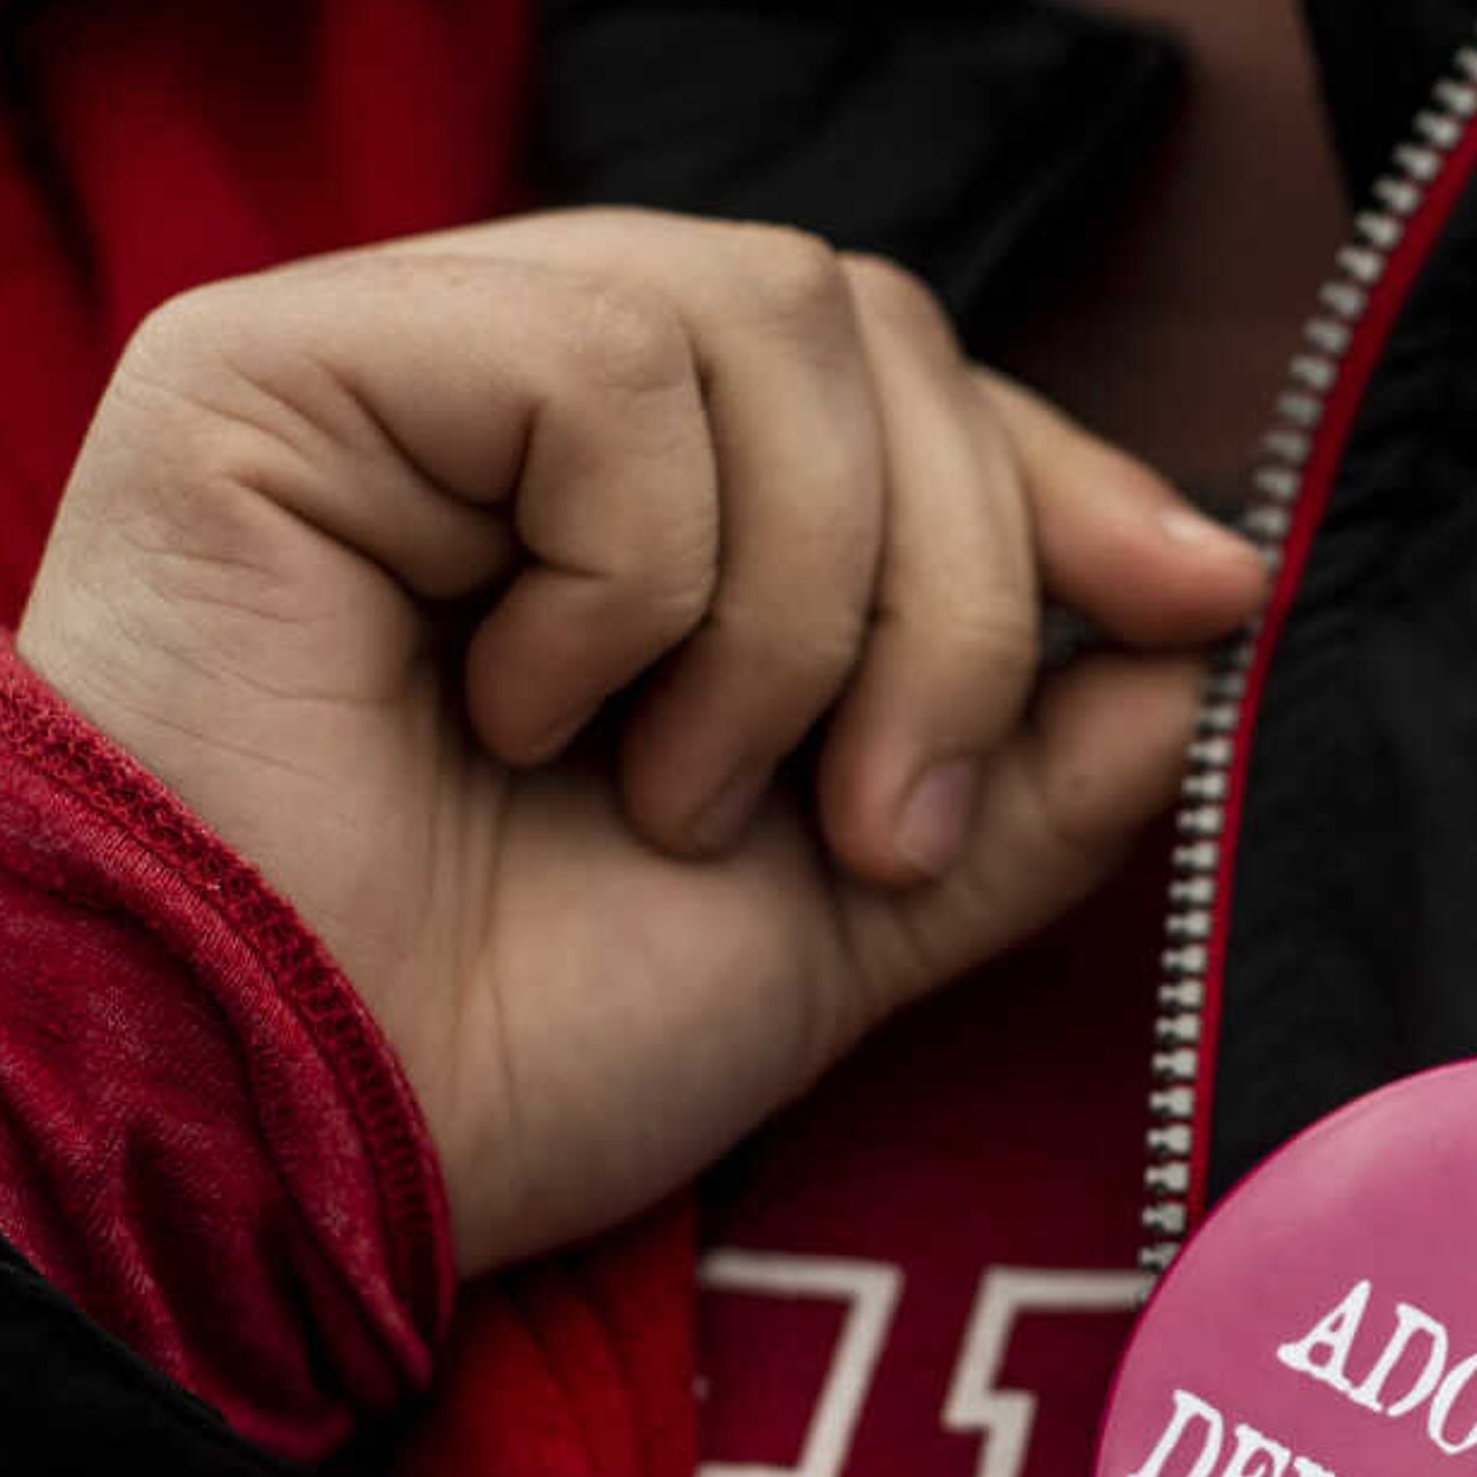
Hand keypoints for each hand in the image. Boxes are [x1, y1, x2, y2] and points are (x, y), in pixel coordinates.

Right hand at [18, 208, 1262, 1275]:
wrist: (295, 1157)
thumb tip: (1205, 629)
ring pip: (757, 319)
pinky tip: (519, 716)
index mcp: (648, 502)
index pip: (906, 382)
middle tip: (874, 824)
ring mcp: (394, 357)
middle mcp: (519, 394)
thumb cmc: (527, 1045)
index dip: (1065, 478)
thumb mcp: (855, 910)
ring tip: (669, 795)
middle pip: (865, 327)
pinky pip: (598, 365)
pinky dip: (630, 577)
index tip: (1203, 600)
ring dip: (787, 612)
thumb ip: (1027, 769)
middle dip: (948, 588)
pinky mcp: (272, 362)